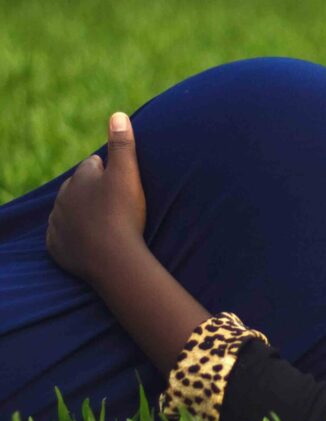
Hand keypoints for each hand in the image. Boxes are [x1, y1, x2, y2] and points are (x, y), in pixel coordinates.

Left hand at [47, 112, 145, 282]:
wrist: (114, 260)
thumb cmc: (123, 214)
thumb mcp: (127, 174)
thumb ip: (122, 144)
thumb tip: (118, 114)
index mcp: (80, 178)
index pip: (93, 165)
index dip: (111, 171)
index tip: (125, 182)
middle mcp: (63, 198)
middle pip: (80, 188)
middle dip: (94, 191)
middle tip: (118, 204)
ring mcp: (58, 224)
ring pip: (71, 212)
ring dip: (85, 214)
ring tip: (108, 223)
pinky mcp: (57, 247)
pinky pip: (66, 237)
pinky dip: (77, 237)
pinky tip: (93, 241)